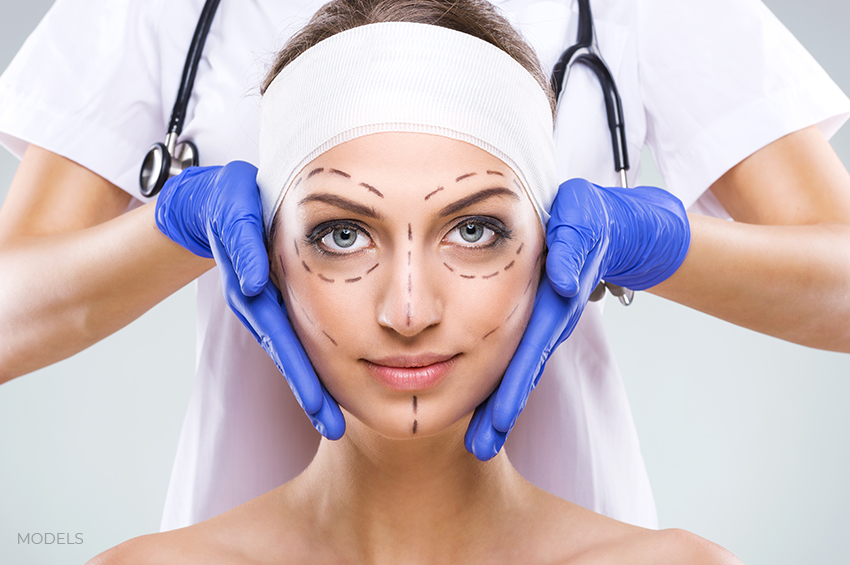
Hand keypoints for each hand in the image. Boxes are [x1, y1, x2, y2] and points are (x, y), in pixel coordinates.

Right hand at [155, 162, 344, 438]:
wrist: (216, 201)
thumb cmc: (231, 202)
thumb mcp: (235, 213)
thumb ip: (243, 244)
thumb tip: (253, 282)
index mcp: (254, 290)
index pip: (282, 338)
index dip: (301, 372)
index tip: (318, 406)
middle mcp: (259, 304)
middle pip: (288, 354)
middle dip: (309, 393)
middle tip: (333, 428)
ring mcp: (265, 305)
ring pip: (292, 351)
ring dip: (309, 385)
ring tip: (331, 420)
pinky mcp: (272, 300)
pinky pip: (292, 336)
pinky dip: (307, 362)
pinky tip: (325, 386)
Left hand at [465, 178, 689, 459]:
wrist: (608, 227)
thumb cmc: (588, 219)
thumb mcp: (581, 222)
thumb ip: (572, 247)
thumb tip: (562, 279)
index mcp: (556, 301)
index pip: (533, 348)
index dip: (516, 382)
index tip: (500, 417)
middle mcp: (552, 320)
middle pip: (525, 371)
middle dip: (504, 411)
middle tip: (480, 446)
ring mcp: (546, 324)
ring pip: (521, 371)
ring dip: (502, 407)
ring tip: (480, 441)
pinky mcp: (539, 322)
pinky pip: (519, 358)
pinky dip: (504, 385)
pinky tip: (487, 410)